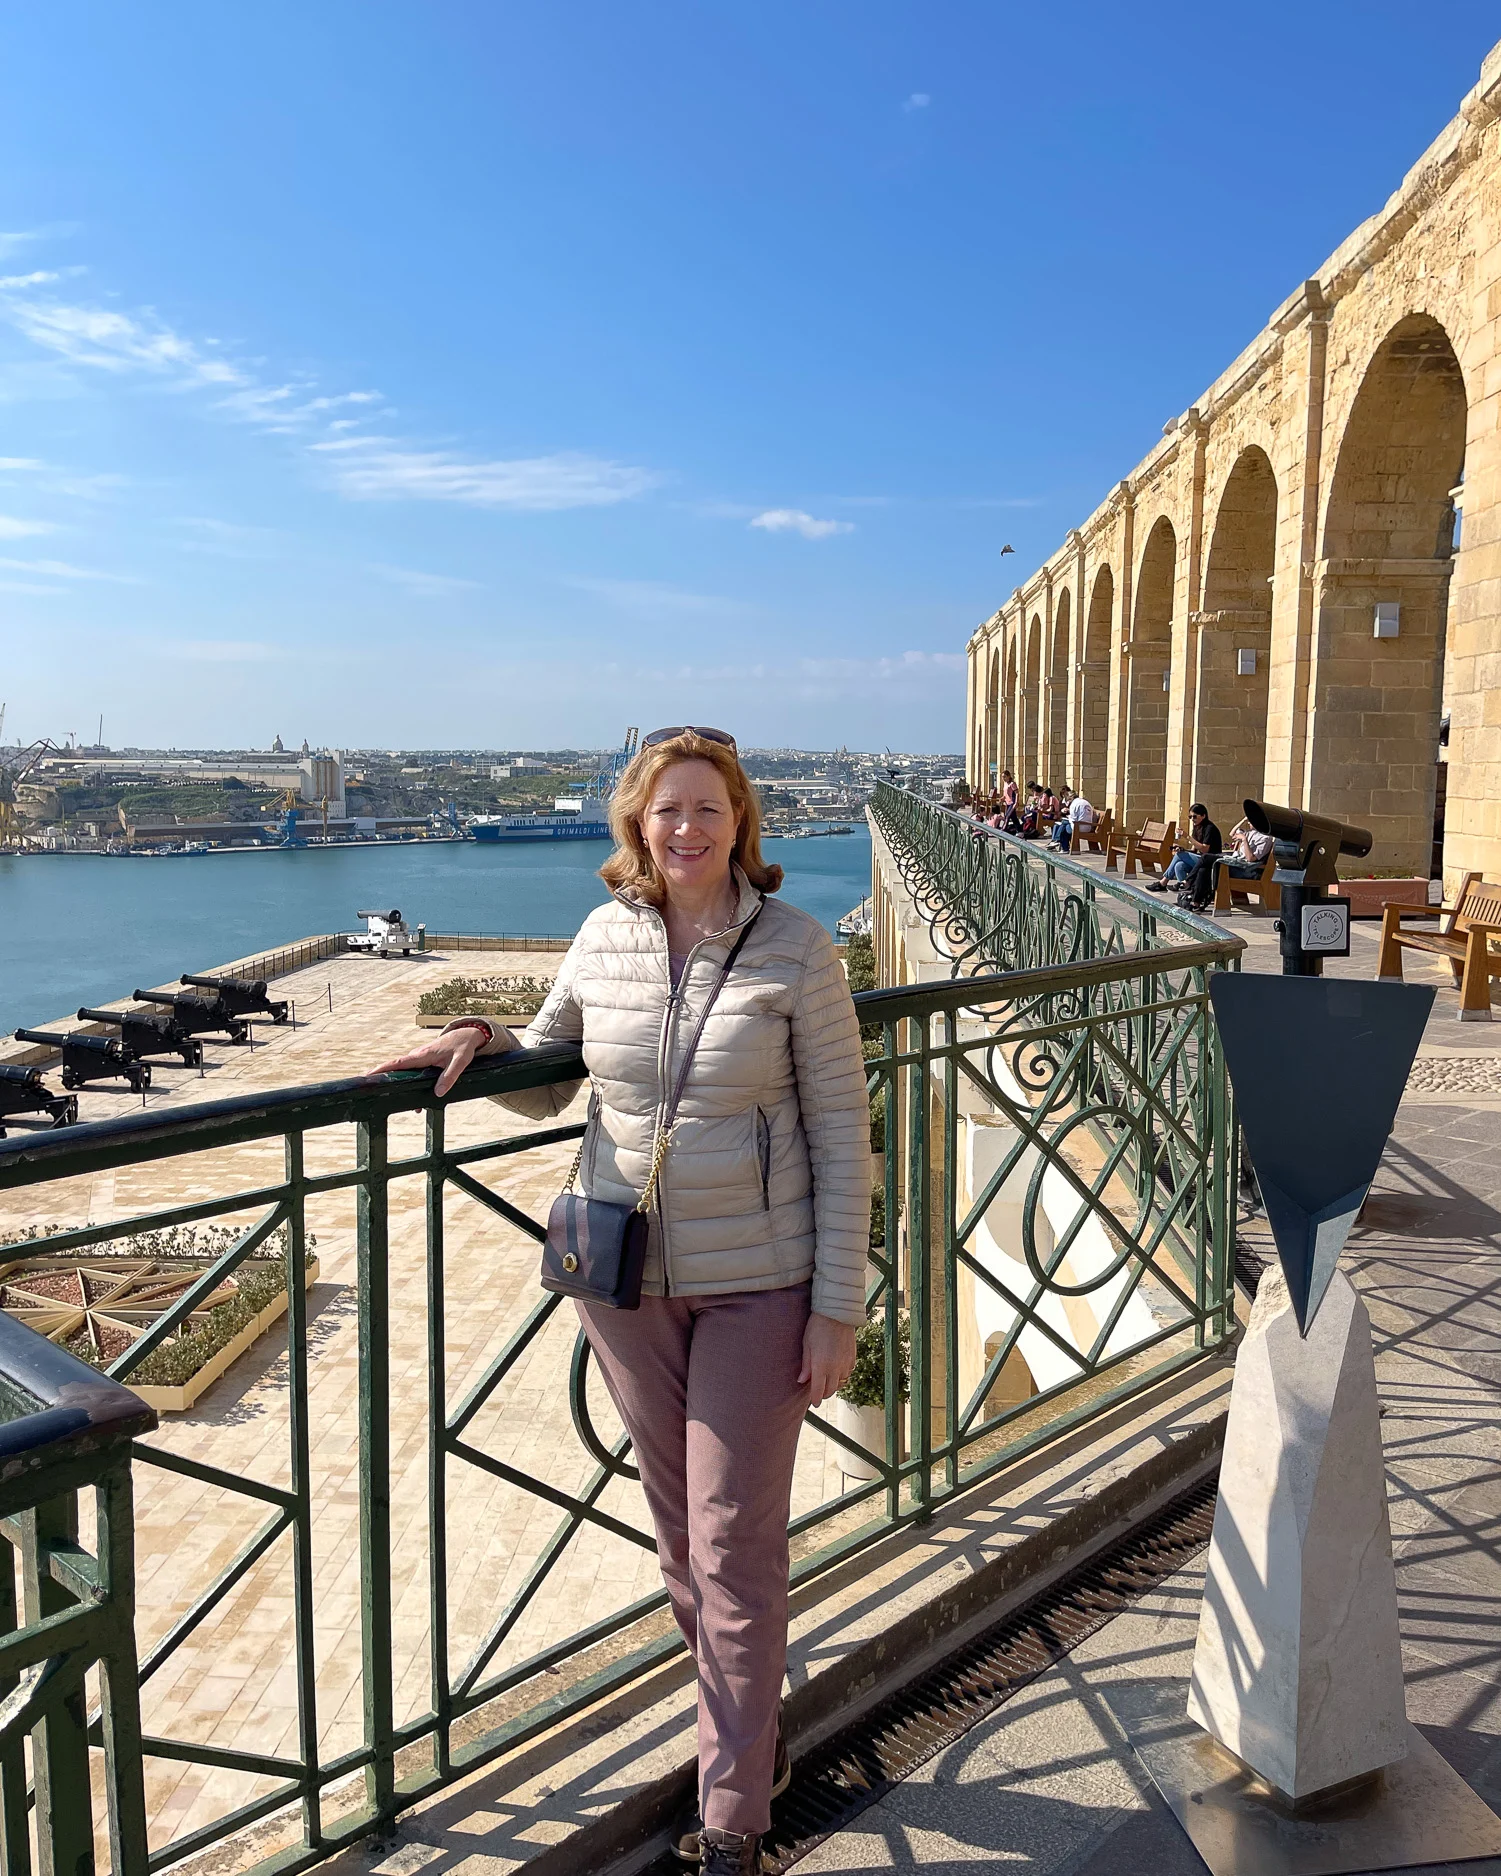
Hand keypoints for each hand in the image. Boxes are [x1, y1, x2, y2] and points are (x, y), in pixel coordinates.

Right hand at [372, 1026, 509, 1097]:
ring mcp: (420, 1058)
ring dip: (395, 1082)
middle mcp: (418, 1056)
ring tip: (385, 1097)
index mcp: (423, 1055)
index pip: (399, 1062)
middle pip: (395, 1067)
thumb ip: (450, 1076)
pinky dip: (407, 1082)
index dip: (383, 1068)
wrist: (467, 1035)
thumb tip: (438, 1092)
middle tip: (365, 1086)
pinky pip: (412, 1072)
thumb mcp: (460, 1062)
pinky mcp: (424, 1062)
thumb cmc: (462, 1047)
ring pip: (404, 1071)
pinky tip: (415, 1103)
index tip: (368, 1074)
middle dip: (380, 1075)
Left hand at [798, 1312, 856, 1405]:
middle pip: (831, 1389)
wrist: (836, 1314)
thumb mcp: (807, 1345)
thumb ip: (806, 1365)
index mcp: (821, 1366)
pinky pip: (848, 1372)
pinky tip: (837, 1369)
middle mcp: (835, 1368)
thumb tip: (802, 1381)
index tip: (814, 1403)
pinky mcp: (852, 1357)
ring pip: (841, 1382)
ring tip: (827, 1380)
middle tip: (818, 1392)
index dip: (816, 1399)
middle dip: (824, 1393)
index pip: (819, 1390)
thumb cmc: (817, 1327)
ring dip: (834, 1384)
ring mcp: (845, 1363)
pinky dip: (842, 1375)